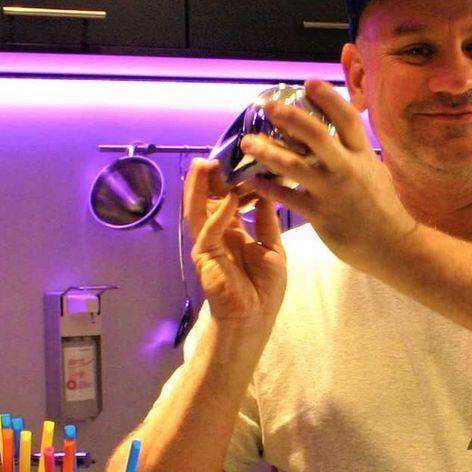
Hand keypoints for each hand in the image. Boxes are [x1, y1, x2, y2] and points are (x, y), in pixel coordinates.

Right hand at [185, 158, 285, 334]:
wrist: (254, 319)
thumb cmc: (264, 290)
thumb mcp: (273, 248)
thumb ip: (266, 222)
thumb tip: (266, 193)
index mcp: (234, 232)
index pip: (227, 199)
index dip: (232, 180)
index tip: (241, 160)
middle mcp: (217, 234)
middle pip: (208, 199)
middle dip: (209, 177)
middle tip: (216, 153)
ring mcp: (208, 243)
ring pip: (198, 209)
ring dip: (199, 186)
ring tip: (205, 163)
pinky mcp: (204, 255)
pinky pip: (209, 229)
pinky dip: (218, 212)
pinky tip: (227, 197)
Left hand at [242, 81, 417, 275]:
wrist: (391, 244)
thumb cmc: (382, 206)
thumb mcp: (374, 170)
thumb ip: (355, 152)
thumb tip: (339, 131)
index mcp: (362, 154)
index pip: (346, 118)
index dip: (328, 97)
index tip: (309, 82)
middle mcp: (347, 168)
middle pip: (316, 135)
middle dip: (290, 118)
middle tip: (268, 106)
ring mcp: (332, 191)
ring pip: (294, 166)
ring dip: (268, 152)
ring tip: (248, 143)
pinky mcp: (320, 215)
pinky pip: (288, 198)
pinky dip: (269, 188)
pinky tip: (254, 180)